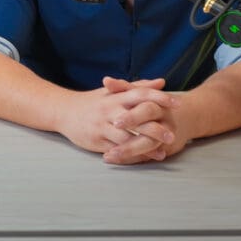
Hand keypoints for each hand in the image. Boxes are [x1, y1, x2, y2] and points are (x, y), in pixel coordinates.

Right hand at [57, 77, 178, 162]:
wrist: (64, 111)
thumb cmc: (93, 102)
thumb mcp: (113, 91)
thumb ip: (138, 87)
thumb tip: (162, 82)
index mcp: (116, 96)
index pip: (140, 94)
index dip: (159, 98)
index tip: (177, 103)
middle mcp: (109, 110)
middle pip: (136, 118)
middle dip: (155, 127)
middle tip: (172, 134)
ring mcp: (102, 126)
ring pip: (127, 137)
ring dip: (146, 145)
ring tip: (162, 151)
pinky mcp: (97, 140)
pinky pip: (116, 149)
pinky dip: (131, 154)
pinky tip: (143, 158)